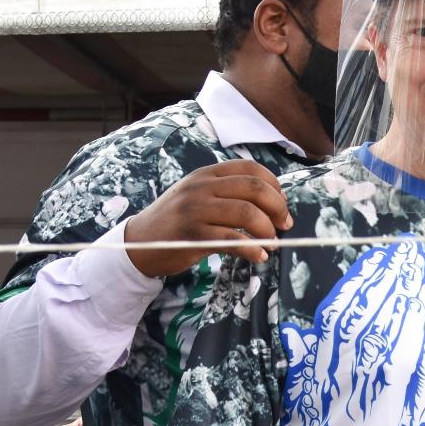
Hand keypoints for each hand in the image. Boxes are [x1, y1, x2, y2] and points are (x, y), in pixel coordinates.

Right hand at [124, 160, 291, 275]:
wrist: (140, 242)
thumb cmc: (176, 221)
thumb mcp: (198, 196)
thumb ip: (227, 194)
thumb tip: (270, 204)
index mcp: (207, 174)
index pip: (250, 169)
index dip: (274, 186)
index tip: (281, 205)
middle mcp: (202, 187)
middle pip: (254, 188)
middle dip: (278, 207)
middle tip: (284, 225)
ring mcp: (196, 210)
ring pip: (247, 213)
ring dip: (267, 230)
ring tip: (272, 243)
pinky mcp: (193, 235)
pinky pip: (232, 240)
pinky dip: (252, 249)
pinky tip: (259, 255)